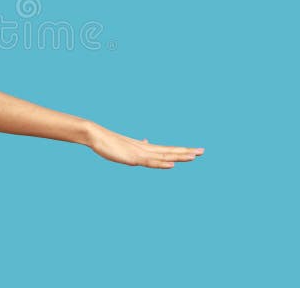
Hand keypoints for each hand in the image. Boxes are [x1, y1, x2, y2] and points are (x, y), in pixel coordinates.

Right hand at [86, 123, 203, 168]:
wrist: (96, 135)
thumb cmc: (109, 142)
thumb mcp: (127, 146)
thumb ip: (139, 146)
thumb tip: (147, 141)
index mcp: (145, 147)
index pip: (167, 149)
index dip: (181, 150)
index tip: (195, 151)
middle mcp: (145, 148)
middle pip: (169, 151)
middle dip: (186, 152)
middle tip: (203, 151)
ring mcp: (139, 153)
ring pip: (163, 155)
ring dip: (178, 156)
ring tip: (193, 156)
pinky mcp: (132, 158)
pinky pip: (150, 161)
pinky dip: (161, 163)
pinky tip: (171, 164)